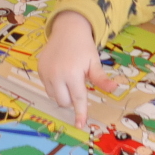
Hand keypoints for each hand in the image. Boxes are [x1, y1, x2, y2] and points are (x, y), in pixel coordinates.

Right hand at [36, 11, 114, 127]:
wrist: (67, 29)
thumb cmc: (84, 47)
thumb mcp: (94, 62)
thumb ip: (101, 79)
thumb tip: (115, 89)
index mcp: (72, 73)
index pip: (77, 99)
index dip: (80, 113)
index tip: (80, 126)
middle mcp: (56, 75)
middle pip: (64, 101)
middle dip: (71, 99)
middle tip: (78, 85)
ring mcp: (46, 72)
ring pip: (53, 96)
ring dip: (62, 94)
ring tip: (69, 79)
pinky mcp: (39, 70)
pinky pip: (46, 87)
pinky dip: (54, 87)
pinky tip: (60, 75)